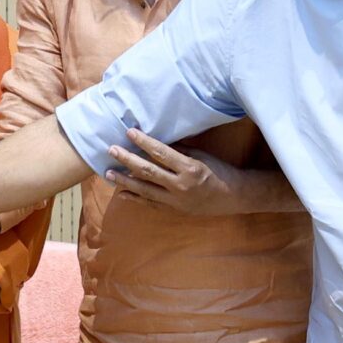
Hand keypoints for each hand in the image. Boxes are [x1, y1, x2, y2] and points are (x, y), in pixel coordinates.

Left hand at [101, 130, 252, 214]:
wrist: (234, 197)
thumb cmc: (219, 171)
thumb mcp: (201, 156)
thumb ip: (178, 150)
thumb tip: (155, 141)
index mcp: (189, 168)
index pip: (161, 152)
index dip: (144, 142)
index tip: (129, 132)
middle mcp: (181, 185)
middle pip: (148, 171)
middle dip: (127, 160)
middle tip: (111, 150)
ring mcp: (176, 200)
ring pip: (145, 190)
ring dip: (124, 181)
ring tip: (108, 173)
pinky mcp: (175, 210)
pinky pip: (151, 204)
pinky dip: (135, 199)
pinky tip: (121, 193)